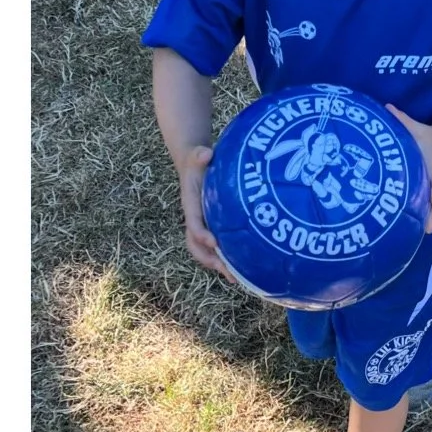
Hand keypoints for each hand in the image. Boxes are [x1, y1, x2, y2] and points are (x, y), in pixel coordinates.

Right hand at [175, 145, 230, 278]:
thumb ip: (199, 154)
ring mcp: (203, 224)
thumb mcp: (197, 155)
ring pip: (205, 250)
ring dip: (218, 264)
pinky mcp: (212, 225)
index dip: (202, 234)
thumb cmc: (198, 160)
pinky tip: (242, 268)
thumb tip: (205, 153)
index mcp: (190, 204)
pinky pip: (216, 246)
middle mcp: (194, 218)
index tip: (215, 242)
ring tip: (236, 278)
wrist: (194, 164)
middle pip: (196, 245)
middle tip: (227, 270)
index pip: (193, 222)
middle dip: (209, 259)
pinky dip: (225, 258)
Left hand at [388, 106, 431, 233]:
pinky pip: (430, 210)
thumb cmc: (422, 136)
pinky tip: (420, 231)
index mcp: (430, 166)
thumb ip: (400, 119)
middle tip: (429, 224)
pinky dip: (428, 219)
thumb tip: (386, 107)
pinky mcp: (426, 195)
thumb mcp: (413, 127)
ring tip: (425, 231)